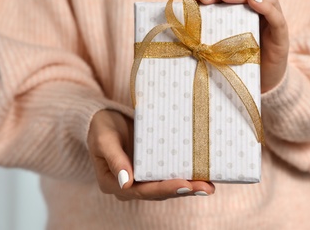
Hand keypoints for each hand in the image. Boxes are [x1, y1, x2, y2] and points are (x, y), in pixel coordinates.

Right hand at [87, 110, 214, 200]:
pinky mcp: (151, 167)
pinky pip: (168, 174)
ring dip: (188, 187)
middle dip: (183, 190)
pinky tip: (201, 175)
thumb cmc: (101, 127)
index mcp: (114, 183)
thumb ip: (114, 160)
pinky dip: (184, 175)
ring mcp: (142, 177)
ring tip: (208, 186)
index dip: (164, 189)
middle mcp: (130, 185)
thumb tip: (126, 183)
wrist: (104, 118)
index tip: (184, 185)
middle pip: (159, 192)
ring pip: (166, 186)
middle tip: (205, 188)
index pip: (142, 191)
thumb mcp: (104, 140)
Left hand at [192, 0, 288, 92]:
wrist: (263, 82)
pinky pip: (276, 17)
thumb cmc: (243, 60)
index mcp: (248, 9)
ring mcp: (274, 21)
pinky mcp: (282, 36)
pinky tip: (252, 1)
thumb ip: (217, 18)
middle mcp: (264, 10)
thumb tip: (201, 0)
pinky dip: (265, 6)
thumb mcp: (226, 39)